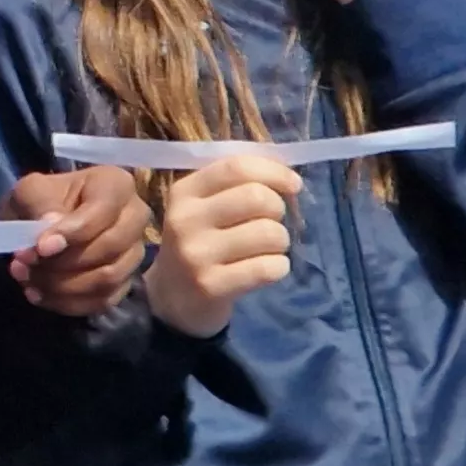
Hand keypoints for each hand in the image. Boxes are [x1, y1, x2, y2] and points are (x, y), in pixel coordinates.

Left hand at [0, 166, 149, 316]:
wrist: (42, 220)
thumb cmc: (43, 199)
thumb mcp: (32, 190)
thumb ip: (40, 205)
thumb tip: (52, 231)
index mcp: (116, 184)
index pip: (103, 211)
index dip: (72, 232)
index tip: (40, 247)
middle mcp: (135, 218)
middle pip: (110, 248)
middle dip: (62, 262)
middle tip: (24, 262)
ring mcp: (134, 253)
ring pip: (108, 278)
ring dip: (61, 285)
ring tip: (26, 277)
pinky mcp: (125, 282)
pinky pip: (103, 301)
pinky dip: (67, 303)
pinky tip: (38, 294)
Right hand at [142, 154, 299, 336]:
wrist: (173, 298)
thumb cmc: (201, 242)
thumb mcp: (205, 207)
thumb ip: (237, 185)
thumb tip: (287, 175)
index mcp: (184, 191)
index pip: (235, 167)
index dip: (273, 171)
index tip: (293, 184)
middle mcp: (185, 219)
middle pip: (257, 197)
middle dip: (278, 210)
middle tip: (271, 223)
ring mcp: (196, 254)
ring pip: (269, 233)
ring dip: (280, 242)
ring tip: (267, 250)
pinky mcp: (211, 285)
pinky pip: (268, 268)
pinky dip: (279, 267)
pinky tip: (267, 269)